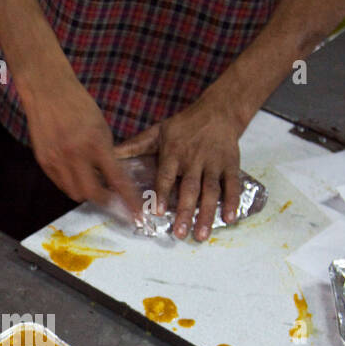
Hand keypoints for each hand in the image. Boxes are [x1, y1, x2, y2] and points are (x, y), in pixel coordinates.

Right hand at [23, 72, 140, 213]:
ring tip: (91, 183)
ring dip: (86, 193)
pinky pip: (59, 183)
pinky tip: (75, 174)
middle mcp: (75, 155)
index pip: (116, 180)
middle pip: (92, 194)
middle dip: (104, 200)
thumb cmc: (79, 104)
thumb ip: (106, 153)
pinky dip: (70, 184)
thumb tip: (111, 178)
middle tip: (111, 198)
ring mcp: (57, 160)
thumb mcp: (101, 126)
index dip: (128, 200)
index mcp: (95, 144)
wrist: (48, 91)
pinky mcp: (44, 161)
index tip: (137, 214)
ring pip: (74, 193)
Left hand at [115, 94, 244, 240]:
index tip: (157, 211)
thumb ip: (136, 146)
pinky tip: (229, 219)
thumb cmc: (184, 125)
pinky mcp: (230, 164)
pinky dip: (232, 202)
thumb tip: (111, 154)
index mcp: (174, 152)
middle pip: (190, 188)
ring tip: (201, 235)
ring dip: (207, 213)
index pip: (166, 175)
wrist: (218, 110)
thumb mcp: (158, 131)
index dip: (162, 193)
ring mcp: (214, 163)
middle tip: (180, 233)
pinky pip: (232, 185)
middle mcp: (194, 159)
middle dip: (185, 212)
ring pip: (211, 190)